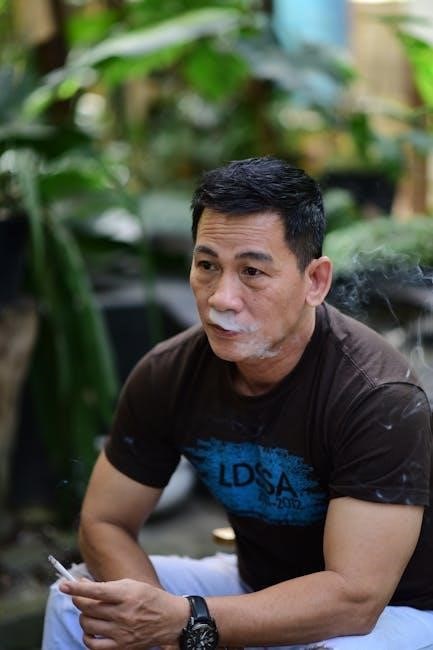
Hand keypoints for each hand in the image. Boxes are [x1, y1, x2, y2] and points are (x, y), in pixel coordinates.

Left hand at [60, 578, 188, 648]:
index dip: (76, 588)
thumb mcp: (131, 585)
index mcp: (127, 595)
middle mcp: (123, 614)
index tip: (63, 585)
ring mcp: (121, 632)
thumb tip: (81, 585)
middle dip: (78, 600)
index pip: (95, 591)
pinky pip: (93, 645)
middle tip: (78, 596)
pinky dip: (87, 636)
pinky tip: (92, 629)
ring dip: (83, 616)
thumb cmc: (149, 598)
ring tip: (89, 612)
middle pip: (88, 608)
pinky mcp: (121, 647)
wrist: (170, 620)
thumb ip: (107, 586)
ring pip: (88, 624)